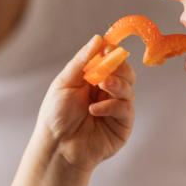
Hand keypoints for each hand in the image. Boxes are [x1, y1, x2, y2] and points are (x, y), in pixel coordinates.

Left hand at [38, 34, 134, 171]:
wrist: (56, 147)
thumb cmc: (56, 116)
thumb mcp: (65, 83)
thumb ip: (82, 61)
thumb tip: (99, 38)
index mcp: (94, 80)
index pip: (111, 60)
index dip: (112, 52)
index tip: (109, 46)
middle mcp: (108, 93)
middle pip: (126, 72)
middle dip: (118, 67)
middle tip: (106, 68)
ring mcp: (117, 109)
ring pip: (129, 88)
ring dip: (116, 84)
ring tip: (101, 86)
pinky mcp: (123, 126)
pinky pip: (125, 109)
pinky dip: (111, 106)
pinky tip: (94, 110)